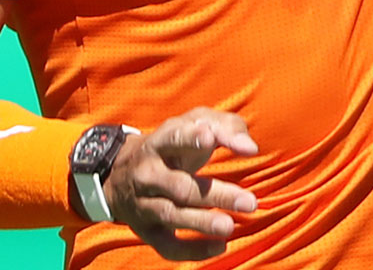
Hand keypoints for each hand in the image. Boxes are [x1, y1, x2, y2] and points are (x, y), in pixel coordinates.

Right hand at [103, 108, 258, 261]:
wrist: (122, 172)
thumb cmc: (177, 142)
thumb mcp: (196, 123)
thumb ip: (226, 128)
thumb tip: (250, 148)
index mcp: (161, 141)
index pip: (175, 137)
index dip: (191, 138)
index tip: (210, 138)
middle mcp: (148, 172)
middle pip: (181, 185)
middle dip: (216, 194)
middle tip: (250, 202)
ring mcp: (144, 203)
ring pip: (173, 215)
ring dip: (203, 223)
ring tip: (230, 226)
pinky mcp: (146, 231)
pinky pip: (167, 246)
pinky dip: (192, 250)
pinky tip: (220, 246)